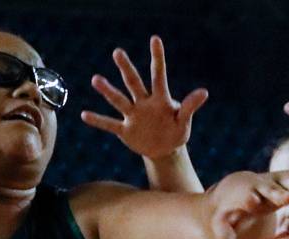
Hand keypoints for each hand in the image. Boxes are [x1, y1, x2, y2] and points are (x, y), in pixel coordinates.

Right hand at [81, 35, 207, 159]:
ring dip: (108, 91)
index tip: (155, 39)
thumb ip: (190, 107)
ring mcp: (133, 115)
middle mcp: (143, 103)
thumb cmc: (176, 132)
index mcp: (160, 99)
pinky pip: (110, 124)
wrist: (164, 149)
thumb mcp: (184, 121)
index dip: (157, 58)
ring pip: (119, 101)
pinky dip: (98, 120)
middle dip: (126, 68)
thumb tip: (204, 92)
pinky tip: (84, 115)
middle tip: (118, 52)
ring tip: (96, 79)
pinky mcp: (125, 130)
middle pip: (134, 82)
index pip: (158, 74)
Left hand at [205, 170, 288, 238]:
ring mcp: (279, 182)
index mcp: (245, 193)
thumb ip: (221, 235)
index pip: (248, 195)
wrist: (238, 185)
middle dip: (278, 192)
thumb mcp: (221, 220)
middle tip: (286, 199)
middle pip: (272, 186)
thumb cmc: (230, 207)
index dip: (251, 199)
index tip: (254, 203)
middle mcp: (263, 184)